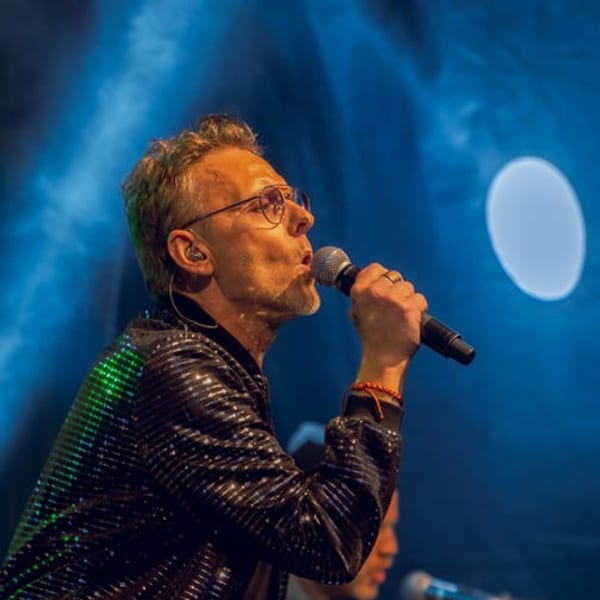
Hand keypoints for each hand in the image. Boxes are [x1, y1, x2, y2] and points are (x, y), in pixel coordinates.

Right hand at [349, 263, 427, 389]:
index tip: (386, 284)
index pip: (374, 268)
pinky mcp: (409, 307)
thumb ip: (363, 294)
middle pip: (395, 276)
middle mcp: (376, 292)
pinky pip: (419, 299)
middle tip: (394, 307)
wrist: (384, 357)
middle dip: (397, 289)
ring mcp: (393, 299)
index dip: (382, 275)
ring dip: (408, 299)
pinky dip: (418, 309)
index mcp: (360, 291)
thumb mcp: (356, 312)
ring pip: (408, 287)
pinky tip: (410, 320)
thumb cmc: (371, 337)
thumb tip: (372, 280)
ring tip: (401, 315)